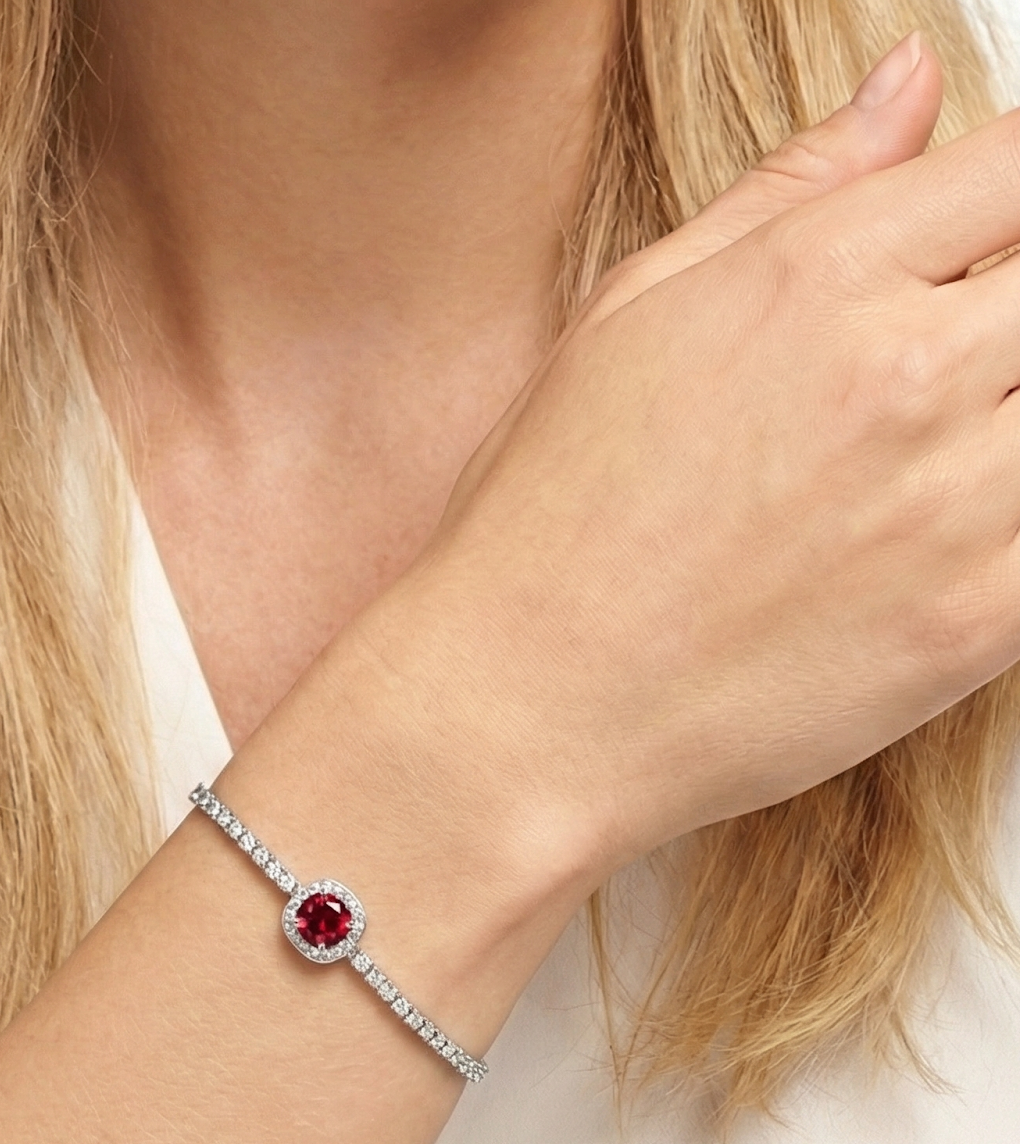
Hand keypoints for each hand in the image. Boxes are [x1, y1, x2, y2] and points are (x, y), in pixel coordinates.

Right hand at [380, 35, 1019, 876]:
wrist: (518, 712)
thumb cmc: (542, 531)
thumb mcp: (628, 320)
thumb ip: (787, 193)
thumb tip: (906, 86)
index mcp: (813, 277)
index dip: (1013, 196)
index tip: (984, 244)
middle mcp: (902, 373)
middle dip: (1010, 308)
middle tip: (942, 367)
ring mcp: (953, 501)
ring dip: (1013, 407)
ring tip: (926, 451)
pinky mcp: (979, 622)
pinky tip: (945, 525)